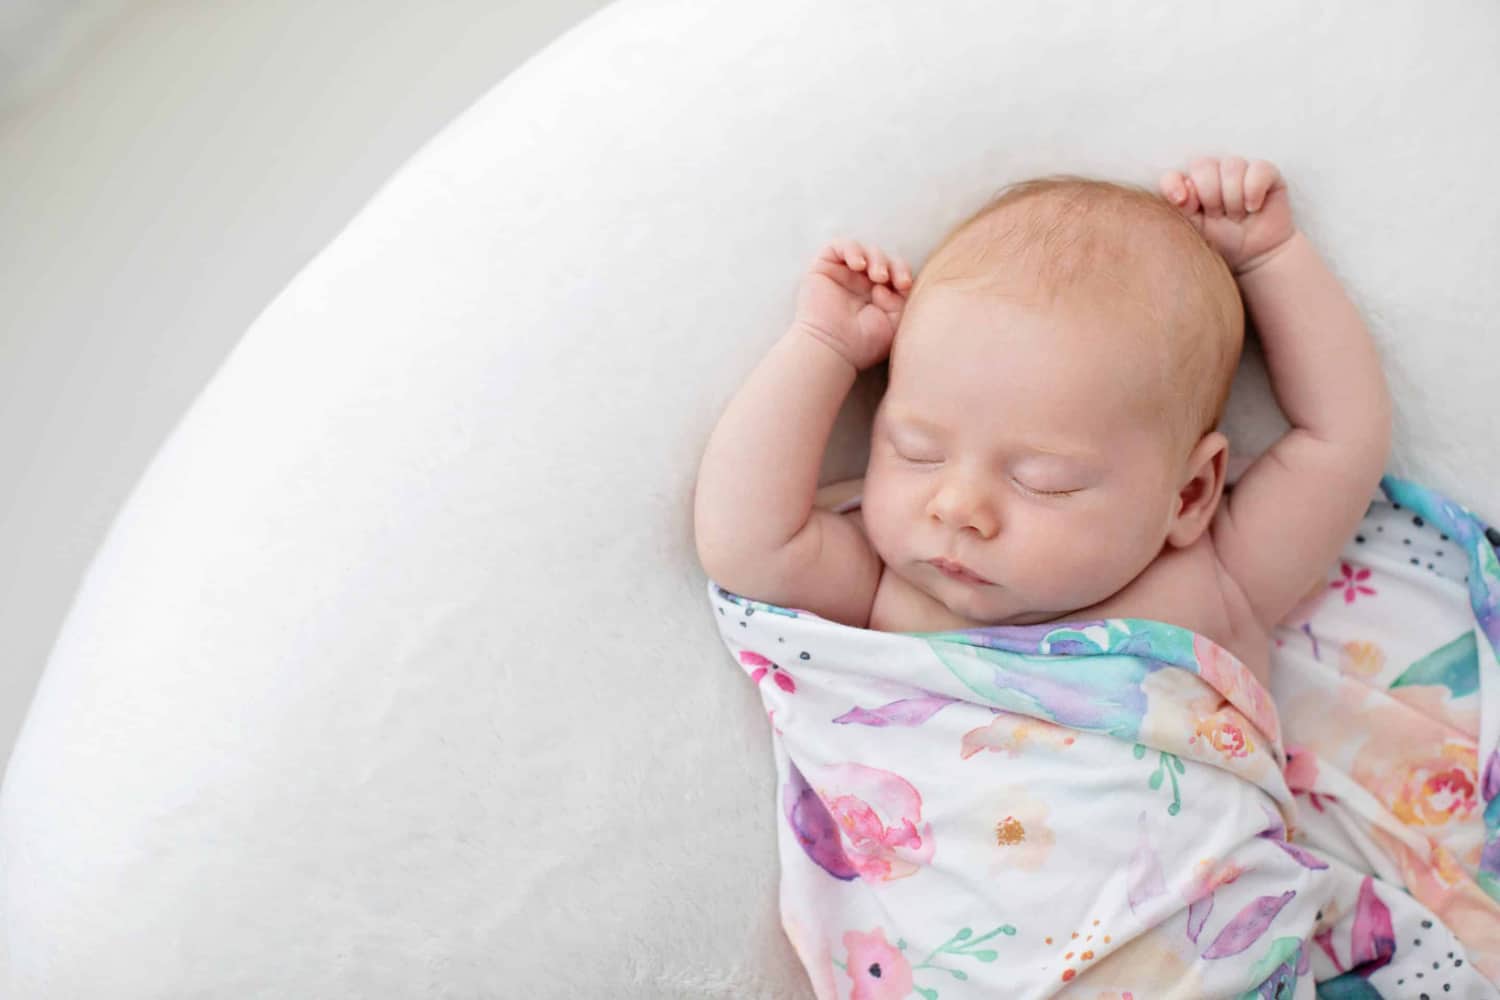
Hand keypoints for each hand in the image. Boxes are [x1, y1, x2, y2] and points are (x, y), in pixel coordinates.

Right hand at [792, 238, 911, 370]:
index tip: (905, 286)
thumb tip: (895, 283)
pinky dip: (852, 250)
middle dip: (892, 264)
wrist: (833, 349)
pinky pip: (839, 246)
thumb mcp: (896, 322)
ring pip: (864, 250)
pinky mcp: (823, 268)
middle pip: (883, 258)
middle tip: (889, 280)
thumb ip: (903, 298)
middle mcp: (860, 284)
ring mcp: (842, 275)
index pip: (896, 272)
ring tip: (877, 276)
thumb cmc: (864, 343)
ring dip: (875, 258)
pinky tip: (858, 266)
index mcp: (879, 295)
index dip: (903, 272)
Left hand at [1160, 157, 1296, 275]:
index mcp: (1189, 187)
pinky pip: (1258, 169)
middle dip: (1209, 195)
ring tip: (1236, 216)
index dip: (1174, 184)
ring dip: (1233, 198)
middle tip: (1217, 215)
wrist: (1255, 257)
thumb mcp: (1195, 231)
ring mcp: (1240, 171)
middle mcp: (1213, 174)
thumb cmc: (1222, 245)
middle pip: (1203, 165)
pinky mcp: (1266, 173)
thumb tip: (1182, 192)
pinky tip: (1253, 208)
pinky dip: (1254, 191)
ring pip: (1231, 166)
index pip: (1173, 174)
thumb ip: (1182, 210)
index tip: (1181, 202)